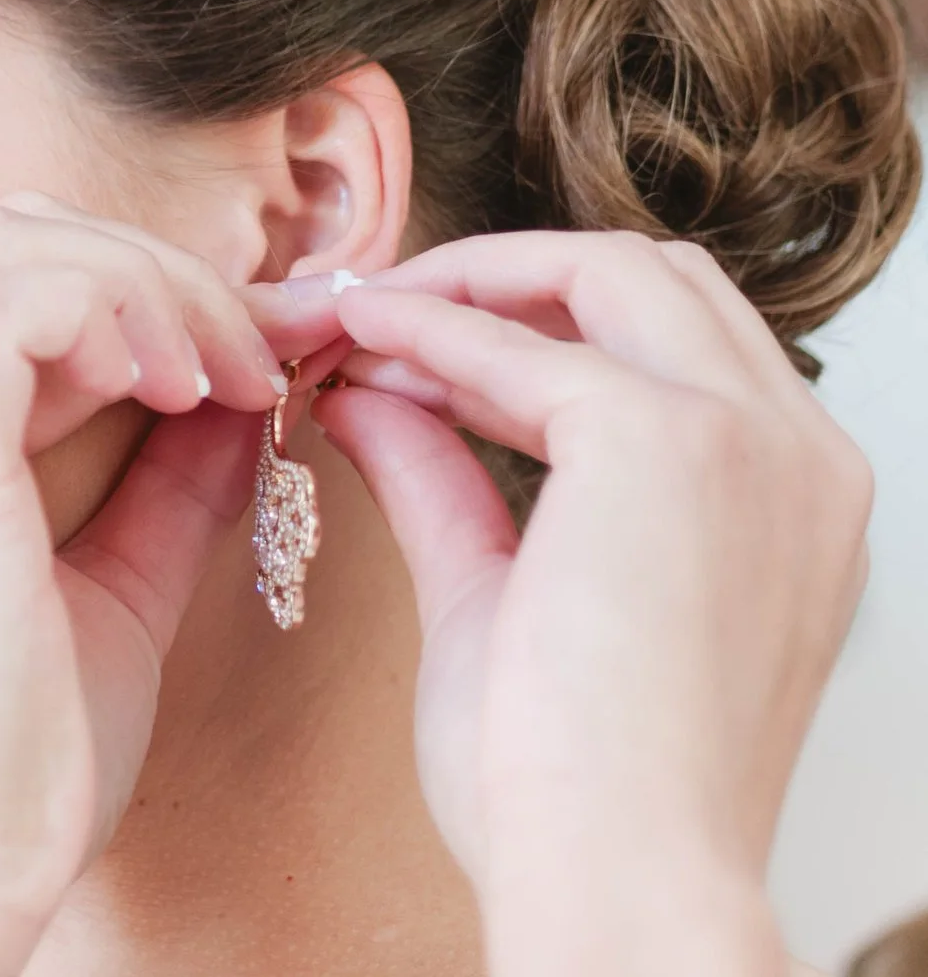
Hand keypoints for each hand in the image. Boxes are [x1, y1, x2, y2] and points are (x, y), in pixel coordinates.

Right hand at [0, 194, 292, 976]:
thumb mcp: (107, 602)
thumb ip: (161, 497)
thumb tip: (238, 411)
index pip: (1, 285)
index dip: (134, 293)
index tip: (243, 357)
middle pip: (0, 237)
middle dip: (146, 267)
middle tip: (253, 344)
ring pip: (7, 243)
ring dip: (144, 284)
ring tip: (224, 370)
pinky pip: (14, 303)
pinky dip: (117, 314)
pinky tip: (182, 387)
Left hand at [248, 232, 870, 976]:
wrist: (615, 877)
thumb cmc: (567, 786)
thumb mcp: (500, 595)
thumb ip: (447, 482)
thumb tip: (372, 394)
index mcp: (788, 498)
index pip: (671, 341)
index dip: (530, 324)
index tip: (407, 344)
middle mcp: (797, 454)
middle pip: (653, 278)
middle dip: (506, 273)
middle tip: (378, 309)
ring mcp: (748, 440)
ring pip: (607, 273)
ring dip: (467, 283)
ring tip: (354, 321)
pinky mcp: (666, 443)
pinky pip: (520, 345)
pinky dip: (429, 331)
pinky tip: (356, 347)